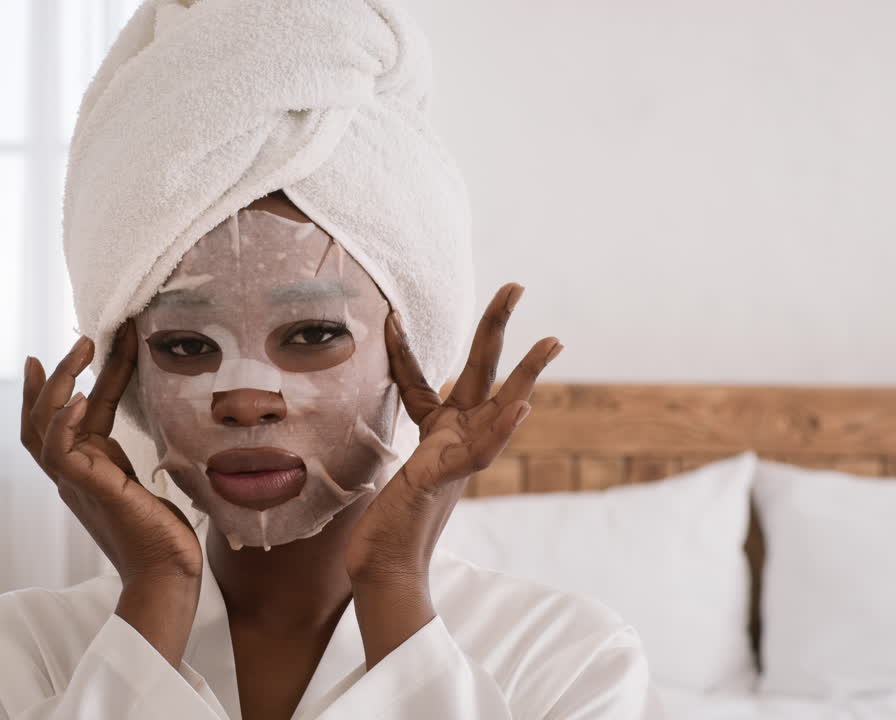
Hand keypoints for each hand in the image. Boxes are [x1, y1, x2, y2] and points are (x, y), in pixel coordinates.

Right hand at [21, 321, 201, 664]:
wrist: (169, 575)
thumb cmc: (165, 535)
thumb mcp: (150, 479)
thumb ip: (138, 455)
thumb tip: (158, 426)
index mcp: (88, 468)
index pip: (65, 419)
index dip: (64, 383)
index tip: (63, 351)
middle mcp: (74, 474)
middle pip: (41, 418)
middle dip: (54, 375)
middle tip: (80, 339)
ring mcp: (76, 483)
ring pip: (43, 427)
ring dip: (58, 384)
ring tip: (82, 349)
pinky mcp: (89, 491)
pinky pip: (59, 452)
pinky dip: (63, 423)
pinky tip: (79, 396)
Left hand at [346, 283, 561, 665]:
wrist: (383, 566)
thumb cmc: (383, 523)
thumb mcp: (384, 468)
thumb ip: (393, 443)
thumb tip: (370, 426)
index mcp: (436, 432)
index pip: (420, 381)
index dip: (403, 349)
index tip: (390, 317)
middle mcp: (454, 438)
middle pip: (480, 371)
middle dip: (496, 327)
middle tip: (515, 284)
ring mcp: (459, 457)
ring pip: (500, 407)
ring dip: (527, 374)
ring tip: (552, 341)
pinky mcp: (451, 480)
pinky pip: (483, 452)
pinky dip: (502, 430)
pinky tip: (522, 406)